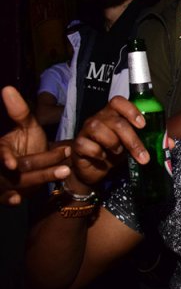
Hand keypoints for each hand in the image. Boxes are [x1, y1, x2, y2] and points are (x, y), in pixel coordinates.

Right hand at [1, 86, 70, 204]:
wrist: (32, 162)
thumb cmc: (26, 142)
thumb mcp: (25, 127)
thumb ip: (19, 111)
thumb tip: (7, 88)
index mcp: (0, 149)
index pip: (1, 154)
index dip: (5, 159)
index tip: (13, 164)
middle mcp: (0, 166)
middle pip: (18, 171)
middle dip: (42, 168)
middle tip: (65, 167)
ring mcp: (2, 182)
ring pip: (18, 184)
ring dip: (40, 181)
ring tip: (63, 174)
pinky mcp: (7, 194)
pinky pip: (5, 199)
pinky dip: (9, 200)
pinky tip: (17, 200)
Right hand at [71, 96, 149, 186]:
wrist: (94, 169)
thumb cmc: (115, 151)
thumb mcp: (134, 145)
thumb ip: (151, 141)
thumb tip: (170, 143)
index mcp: (113, 114)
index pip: (118, 101)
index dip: (130, 110)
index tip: (143, 124)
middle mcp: (99, 118)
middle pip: (115, 121)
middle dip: (132, 139)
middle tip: (143, 156)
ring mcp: (86, 130)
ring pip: (99, 129)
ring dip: (114, 144)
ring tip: (119, 153)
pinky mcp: (78, 144)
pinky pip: (86, 145)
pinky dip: (98, 153)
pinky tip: (103, 158)